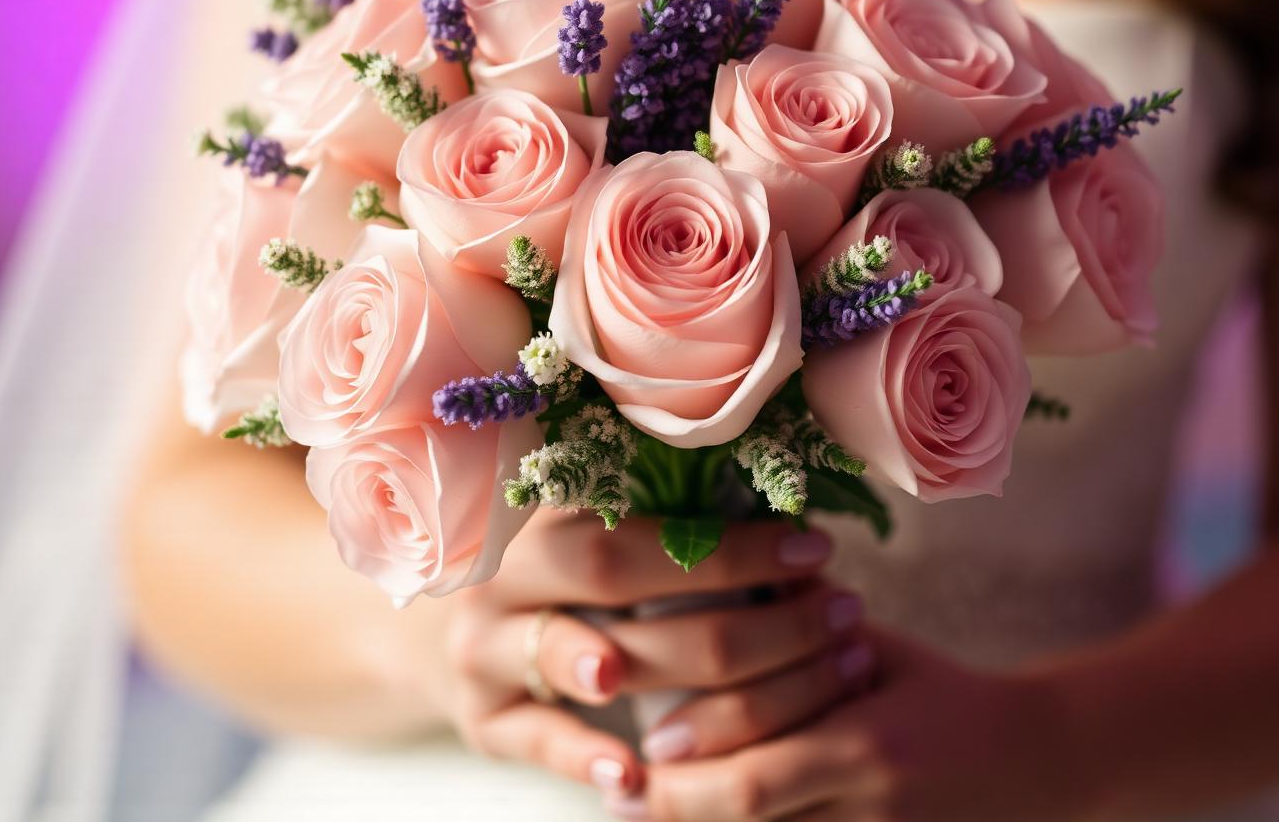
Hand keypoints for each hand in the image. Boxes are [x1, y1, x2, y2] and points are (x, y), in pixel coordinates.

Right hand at [388, 509, 857, 810]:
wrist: (449, 637)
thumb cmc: (558, 582)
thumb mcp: (593, 541)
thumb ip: (662, 521)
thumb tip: (783, 498)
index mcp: (546, 520)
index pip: (648, 521)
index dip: (731, 538)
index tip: (816, 549)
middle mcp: (509, 579)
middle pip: (619, 584)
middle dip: (734, 602)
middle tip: (829, 617)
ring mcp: (487, 654)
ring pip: (586, 660)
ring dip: (687, 680)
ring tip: (753, 695)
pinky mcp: (484, 724)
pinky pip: (541, 741)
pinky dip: (590, 759)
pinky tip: (639, 778)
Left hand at [637, 627, 1081, 821]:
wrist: (1039, 764)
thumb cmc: (947, 697)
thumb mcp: (883, 648)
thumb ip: (809, 617)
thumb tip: (737, 564)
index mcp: (866, 741)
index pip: (752, 771)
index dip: (687, 768)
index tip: (644, 747)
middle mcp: (866, 804)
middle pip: (747, 818)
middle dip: (676, 806)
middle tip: (628, 787)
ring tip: (653, 806)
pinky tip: (718, 819)